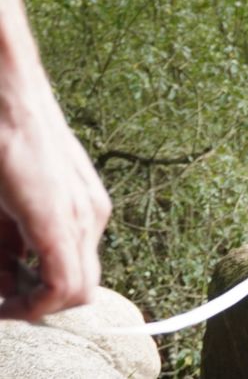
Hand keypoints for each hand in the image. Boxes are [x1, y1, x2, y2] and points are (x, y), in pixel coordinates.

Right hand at [0, 70, 111, 319]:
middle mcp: (91, 214)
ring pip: (73, 292)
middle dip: (35, 302)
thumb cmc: (2, 144)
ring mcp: (82, 215)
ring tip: (0, 282)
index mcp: (81, 208)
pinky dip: (35, 303)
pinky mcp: (61, 218)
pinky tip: (6, 296)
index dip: (39, 297)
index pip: (73, 274)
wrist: (5, 91)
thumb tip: (10, 285)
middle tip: (1, 294)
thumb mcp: (7, 207)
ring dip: (31, 302)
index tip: (6, 293)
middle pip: (77, 288)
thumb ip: (10, 246)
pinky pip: (63, 284)